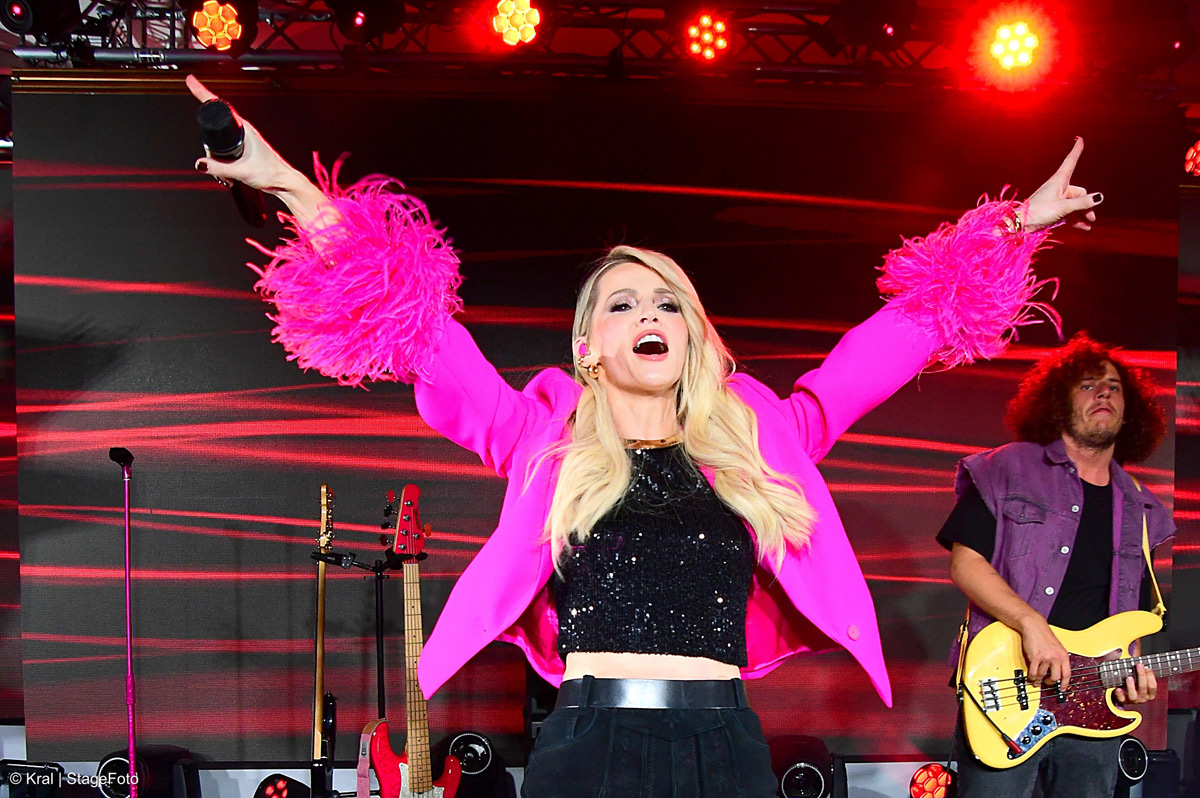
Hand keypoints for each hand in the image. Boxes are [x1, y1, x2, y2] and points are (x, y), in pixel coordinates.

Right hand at [187, 75, 327, 226]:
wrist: (283, 183)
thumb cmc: (271, 173)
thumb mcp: (241, 171)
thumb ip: (218, 168)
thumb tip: (200, 163)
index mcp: (244, 128)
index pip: (218, 105)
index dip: (202, 92)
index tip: (191, 81)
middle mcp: (243, 131)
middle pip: (213, 131)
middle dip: (209, 150)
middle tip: (214, 166)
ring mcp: (242, 141)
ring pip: (218, 145)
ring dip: (216, 161)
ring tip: (226, 175)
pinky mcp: (242, 151)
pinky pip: (224, 153)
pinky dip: (221, 164)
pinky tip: (228, 176)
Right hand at [1019, 615, 1072, 689]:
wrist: (1034, 626)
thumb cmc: (1044, 635)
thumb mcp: (1057, 647)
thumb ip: (1059, 658)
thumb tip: (1057, 671)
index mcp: (1063, 655)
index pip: (1067, 674)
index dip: (1065, 684)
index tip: (1062, 689)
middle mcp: (1056, 657)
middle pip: (1055, 678)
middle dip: (1050, 682)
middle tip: (1046, 682)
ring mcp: (1045, 658)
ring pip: (1042, 676)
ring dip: (1038, 680)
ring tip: (1036, 680)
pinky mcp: (1034, 657)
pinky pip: (1033, 673)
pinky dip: (1031, 676)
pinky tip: (1031, 676)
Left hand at [1022, 137, 1102, 232]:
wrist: (1020, 225)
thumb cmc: (1039, 212)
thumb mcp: (1063, 207)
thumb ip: (1082, 203)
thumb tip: (1099, 197)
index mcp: (1059, 181)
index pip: (1071, 161)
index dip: (1076, 150)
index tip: (1079, 138)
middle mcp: (1058, 188)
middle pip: (1079, 192)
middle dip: (1087, 204)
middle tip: (1091, 217)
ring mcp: (1056, 200)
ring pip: (1075, 204)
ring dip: (1083, 213)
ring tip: (1090, 224)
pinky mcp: (1053, 211)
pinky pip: (1069, 214)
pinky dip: (1076, 220)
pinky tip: (1084, 228)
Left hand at [1114, 662, 1157, 704]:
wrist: (1126, 694)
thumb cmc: (1135, 682)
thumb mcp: (1140, 675)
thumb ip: (1140, 665)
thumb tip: (1138, 646)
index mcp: (1149, 693)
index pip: (1153, 686)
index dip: (1151, 677)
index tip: (1148, 668)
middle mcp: (1143, 698)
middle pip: (1143, 688)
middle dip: (1142, 676)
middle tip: (1139, 665)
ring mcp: (1133, 700)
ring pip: (1133, 695)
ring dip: (1131, 686)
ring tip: (1129, 677)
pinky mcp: (1123, 701)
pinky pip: (1121, 699)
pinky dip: (1120, 694)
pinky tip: (1118, 688)